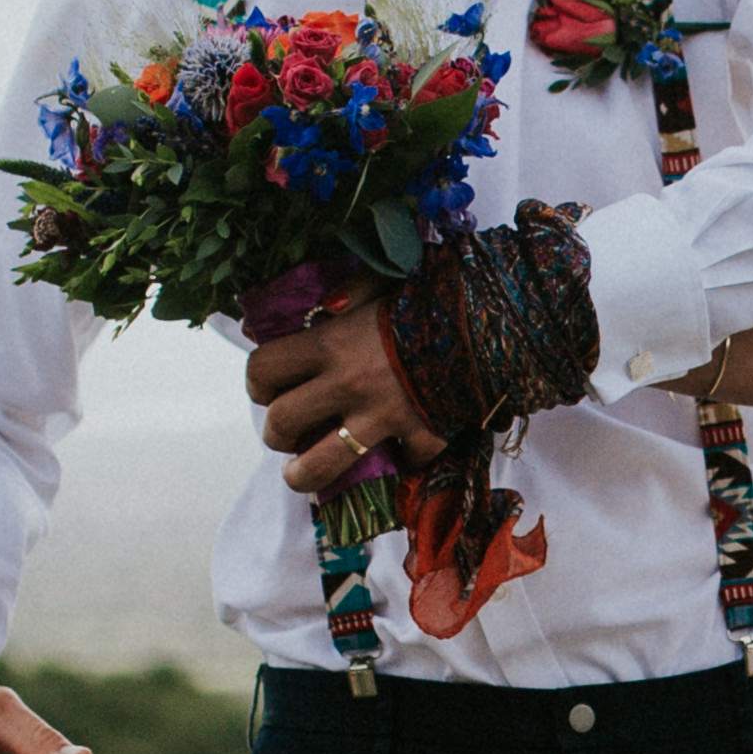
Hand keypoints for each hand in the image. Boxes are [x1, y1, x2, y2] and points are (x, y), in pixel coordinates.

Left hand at [246, 294, 431, 498]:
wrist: (494, 322)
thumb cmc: (434, 296)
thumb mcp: (386, 278)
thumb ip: (351, 290)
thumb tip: (328, 305)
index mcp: (330, 343)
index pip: (264, 369)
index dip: (258, 382)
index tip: (268, 387)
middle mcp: (346, 384)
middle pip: (280, 423)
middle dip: (276, 433)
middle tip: (288, 432)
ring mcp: (381, 418)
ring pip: (319, 465)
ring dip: (303, 475)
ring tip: (303, 473)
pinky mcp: (420, 438)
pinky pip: (402, 462)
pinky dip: (403, 459)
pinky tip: (403, 450)